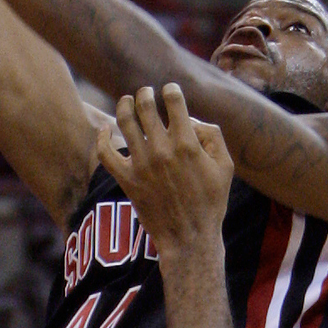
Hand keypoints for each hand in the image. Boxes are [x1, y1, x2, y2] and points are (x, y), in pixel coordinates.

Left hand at [95, 83, 234, 265]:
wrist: (189, 237)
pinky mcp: (126, 179)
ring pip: (124, 121)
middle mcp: (161, 150)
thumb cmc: (211, 202)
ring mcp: (141, 164)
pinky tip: (106, 129)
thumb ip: (213, 136)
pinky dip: (102, 137)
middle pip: (146, 106)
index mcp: (187, 144)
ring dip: (124, 105)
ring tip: (127, 101)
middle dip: (146, 94)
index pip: (174, 101)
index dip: (171, 90)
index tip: (170, 90)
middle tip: (146, 93)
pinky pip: (105, 152)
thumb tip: (192, 120)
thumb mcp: (225, 167)